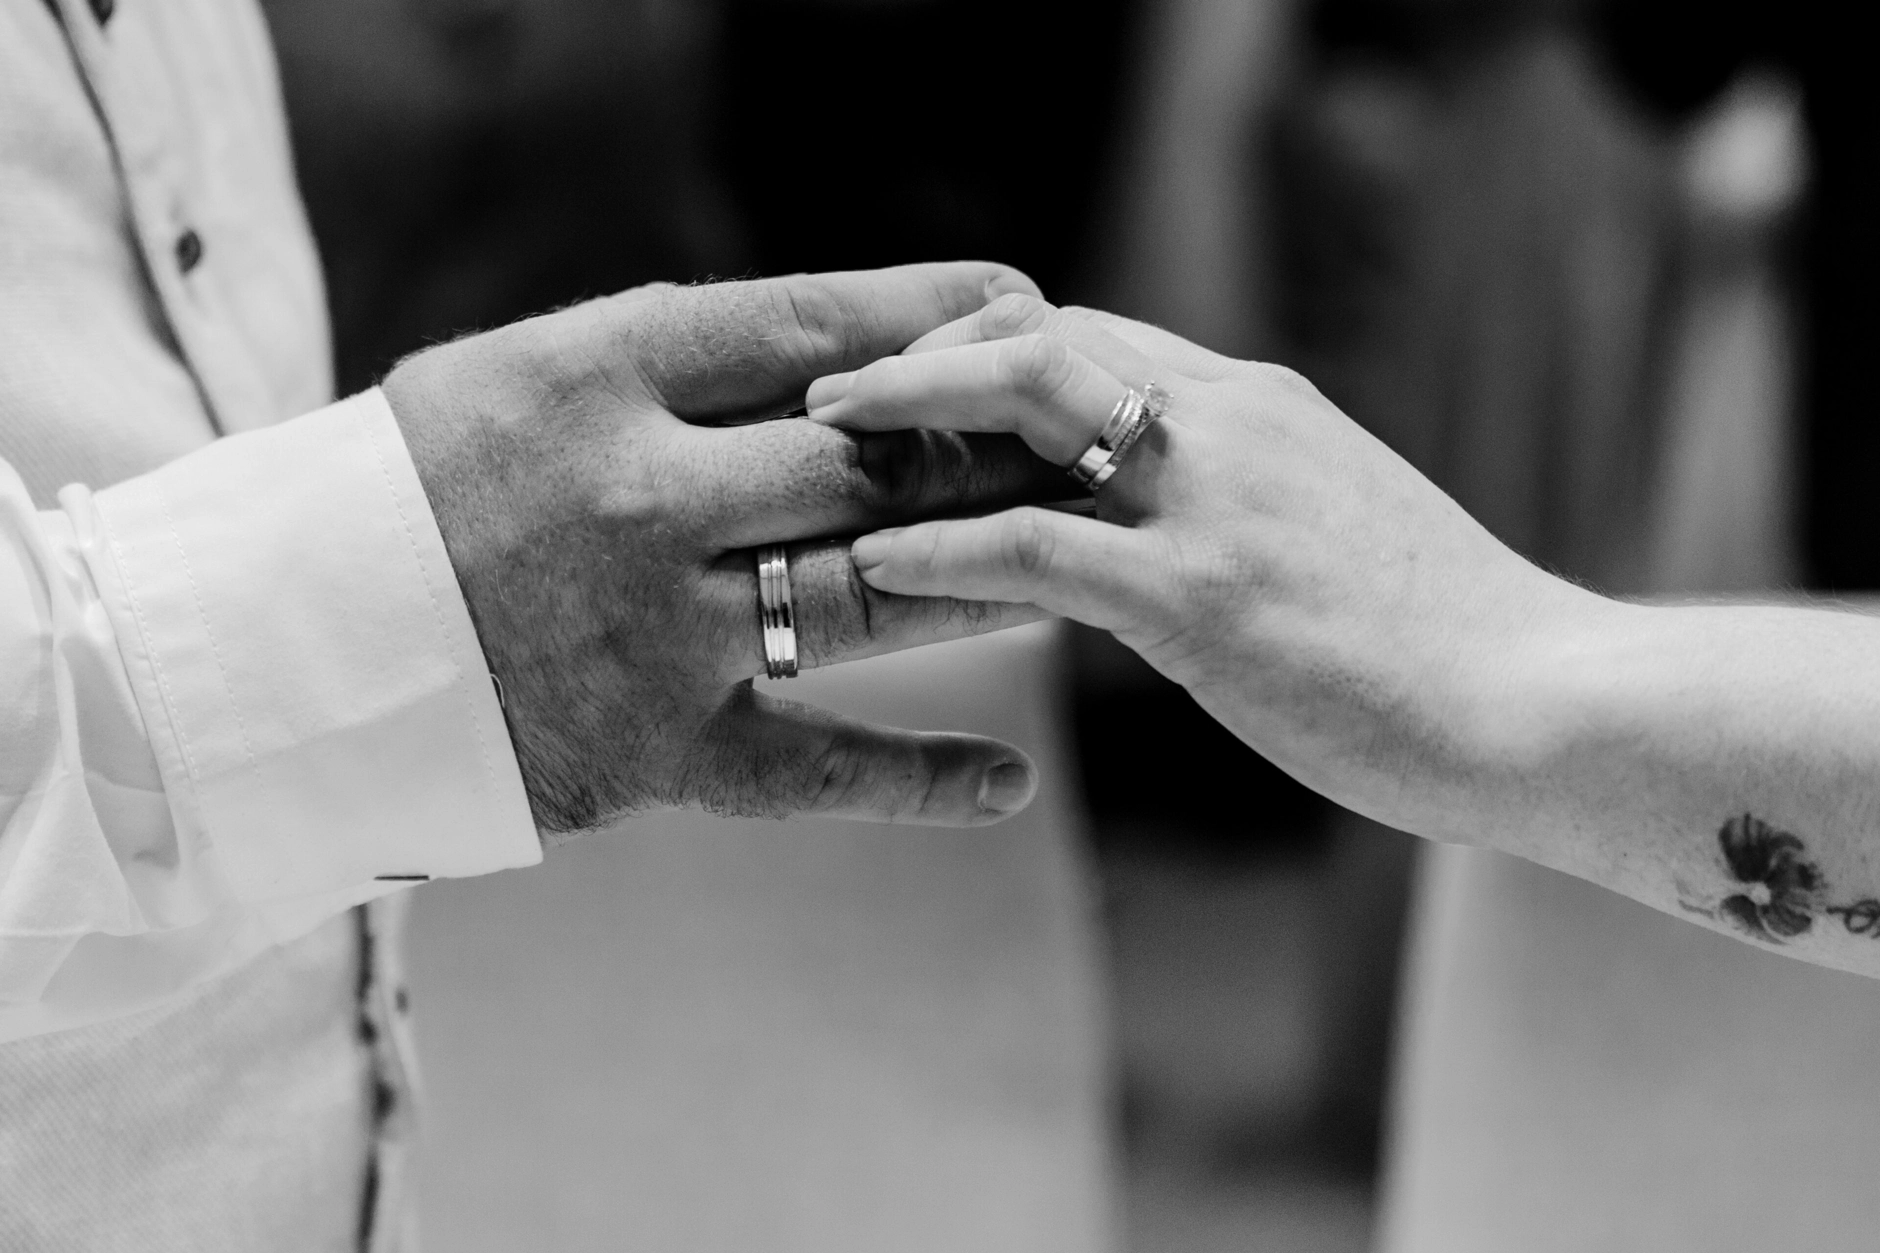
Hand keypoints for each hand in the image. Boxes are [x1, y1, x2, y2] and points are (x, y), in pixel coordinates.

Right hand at [382, 265, 1060, 836]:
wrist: (291, 648)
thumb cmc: (421, 487)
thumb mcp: (523, 374)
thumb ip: (671, 359)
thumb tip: (845, 347)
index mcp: (599, 379)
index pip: (805, 324)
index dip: (930, 312)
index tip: (1018, 302)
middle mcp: (642, 497)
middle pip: (870, 461)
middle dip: (988, 444)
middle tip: (1075, 437)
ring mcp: (659, 633)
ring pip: (877, 595)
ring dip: (994, 576)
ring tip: (1080, 559)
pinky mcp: (660, 752)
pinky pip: (822, 769)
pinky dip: (924, 781)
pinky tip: (1007, 784)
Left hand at [805, 294, 1609, 841]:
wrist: (1546, 705)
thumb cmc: (1450, 642)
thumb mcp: (1340, 531)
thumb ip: (1252, 502)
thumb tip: (1174, 533)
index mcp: (1266, 409)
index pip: (1102, 334)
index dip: (997, 343)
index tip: (925, 373)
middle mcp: (1236, 426)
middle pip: (1049, 332)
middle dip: (930, 349)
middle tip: (840, 389)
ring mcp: (1219, 504)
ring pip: (1030, 400)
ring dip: (910, 408)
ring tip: (825, 437)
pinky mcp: (1203, 600)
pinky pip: (1035, 548)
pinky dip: (940, 544)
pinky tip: (876, 559)